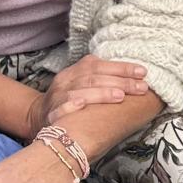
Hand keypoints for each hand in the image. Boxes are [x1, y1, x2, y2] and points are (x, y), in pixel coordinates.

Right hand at [28, 55, 148, 136]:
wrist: (39, 117)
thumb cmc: (70, 101)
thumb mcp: (82, 85)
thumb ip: (102, 79)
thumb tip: (137, 78)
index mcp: (74, 71)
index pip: (98, 65)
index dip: (121, 67)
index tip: (143, 72)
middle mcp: (64, 81)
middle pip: (92, 78)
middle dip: (120, 82)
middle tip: (141, 87)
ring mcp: (56, 98)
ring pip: (78, 92)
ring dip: (100, 93)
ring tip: (121, 96)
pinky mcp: (51, 116)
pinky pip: (60, 109)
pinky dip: (71, 106)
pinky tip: (82, 105)